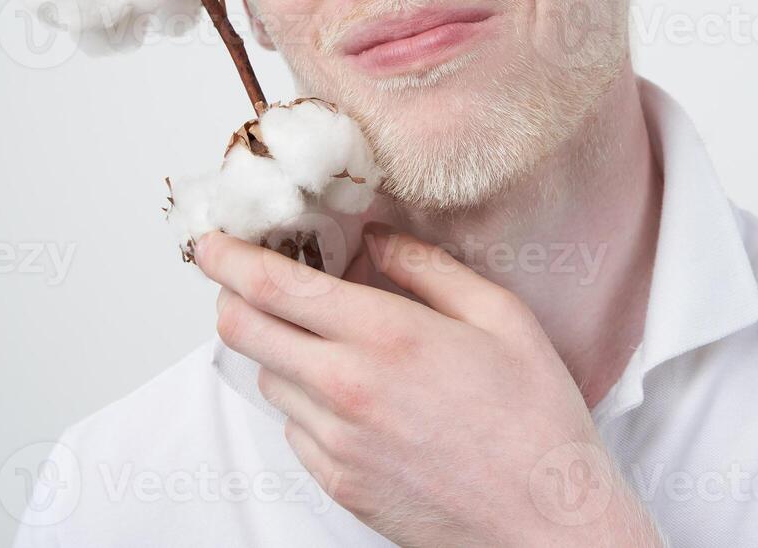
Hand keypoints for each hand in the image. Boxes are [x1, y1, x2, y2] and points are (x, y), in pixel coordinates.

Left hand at [194, 225, 662, 546]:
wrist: (546, 523)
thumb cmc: (536, 420)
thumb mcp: (501, 316)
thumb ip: (428, 268)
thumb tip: (377, 238)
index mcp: (386, 337)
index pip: (273, 287)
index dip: (228, 257)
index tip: (211, 241)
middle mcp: (347, 389)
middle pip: (244, 331)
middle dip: (231, 297)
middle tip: (247, 281)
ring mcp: (337, 443)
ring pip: (268, 379)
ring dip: (278, 350)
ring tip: (326, 340)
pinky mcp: (338, 483)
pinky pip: (295, 428)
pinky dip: (305, 401)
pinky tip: (351, 395)